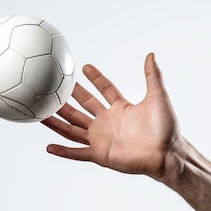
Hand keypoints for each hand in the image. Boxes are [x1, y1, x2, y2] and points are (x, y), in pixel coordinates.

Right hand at [41, 53, 184, 181]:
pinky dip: (63, 151)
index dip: (95, 78)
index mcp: (121, 109)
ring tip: (42, 113)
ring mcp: (102, 139)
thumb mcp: (158, 97)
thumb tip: (151, 55)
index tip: (84, 67)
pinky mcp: (100, 154)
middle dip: (68, 98)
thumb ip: (152, 76)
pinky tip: (49, 147)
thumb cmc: (166, 129)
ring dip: (58, 122)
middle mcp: (108, 123)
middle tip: (53, 87)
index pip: (105, 90)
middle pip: (82, 108)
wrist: (167, 154)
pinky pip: (77, 152)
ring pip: (73, 129)